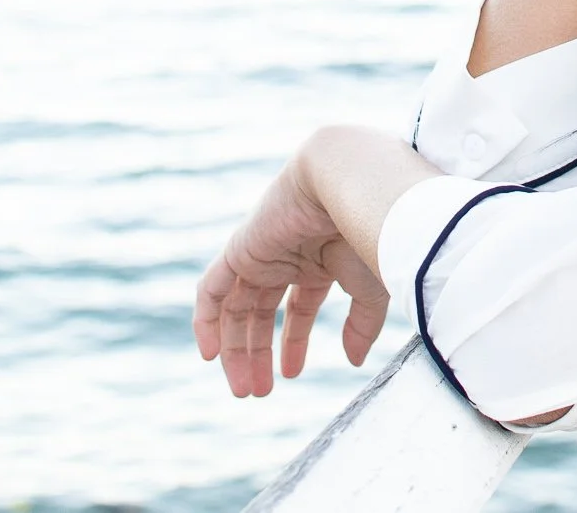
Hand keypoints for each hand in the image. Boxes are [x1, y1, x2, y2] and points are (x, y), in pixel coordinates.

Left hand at [192, 149, 390, 397]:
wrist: (346, 183)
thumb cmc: (366, 228)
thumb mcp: (370, 287)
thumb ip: (361, 325)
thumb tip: (352, 362)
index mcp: (318, 263)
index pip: (298, 308)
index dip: (293, 344)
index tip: (291, 375)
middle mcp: (286, 259)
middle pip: (261, 313)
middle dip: (257, 354)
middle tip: (257, 392)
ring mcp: (260, 254)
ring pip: (237, 308)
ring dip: (234, 348)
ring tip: (242, 387)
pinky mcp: (239, 250)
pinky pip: (212, 289)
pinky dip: (206, 320)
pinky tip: (210, 354)